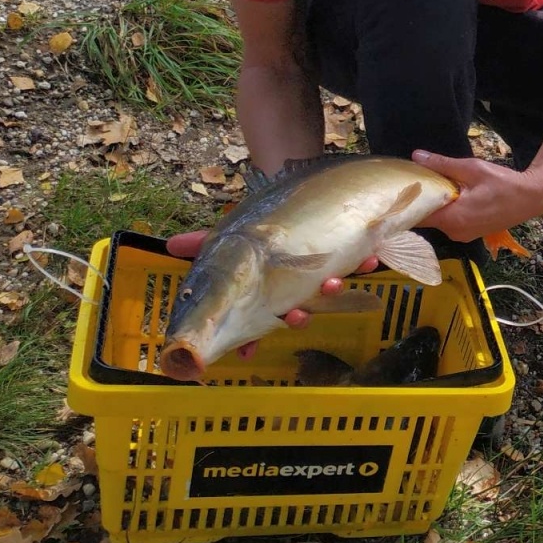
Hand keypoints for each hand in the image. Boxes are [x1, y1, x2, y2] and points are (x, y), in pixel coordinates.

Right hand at [165, 230, 376, 358]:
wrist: (304, 190)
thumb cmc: (268, 223)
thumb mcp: (236, 232)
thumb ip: (206, 241)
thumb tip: (170, 246)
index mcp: (270, 289)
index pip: (260, 319)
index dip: (253, 337)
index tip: (247, 352)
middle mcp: (298, 287)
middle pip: (297, 310)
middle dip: (297, 316)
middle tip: (296, 315)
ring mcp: (326, 274)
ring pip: (329, 292)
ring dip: (331, 292)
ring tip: (332, 284)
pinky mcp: (351, 257)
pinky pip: (361, 264)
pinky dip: (366, 261)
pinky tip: (372, 257)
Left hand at [412, 149, 542, 239]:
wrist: (533, 198)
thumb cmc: (503, 184)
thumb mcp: (472, 169)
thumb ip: (442, 164)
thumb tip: (417, 156)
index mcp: (453, 218)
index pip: (417, 217)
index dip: (405, 204)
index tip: (397, 190)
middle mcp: (455, 232)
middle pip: (427, 219)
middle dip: (421, 202)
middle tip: (414, 182)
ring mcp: (464, 235)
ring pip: (440, 221)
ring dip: (436, 206)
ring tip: (432, 185)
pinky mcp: (472, 233)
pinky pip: (452, 222)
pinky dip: (448, 210)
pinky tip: (451, 195)